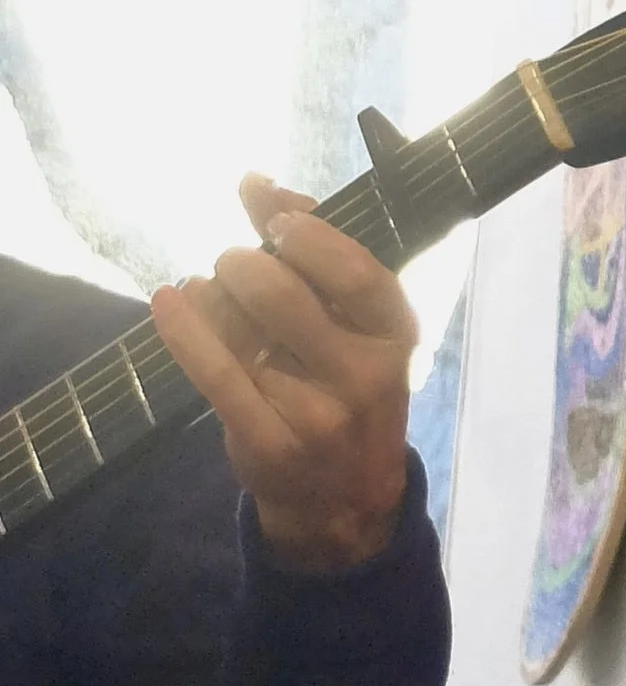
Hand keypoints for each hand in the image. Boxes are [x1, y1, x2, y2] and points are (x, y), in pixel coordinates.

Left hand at [152, 174, 416, 571]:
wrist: (344, 502)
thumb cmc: (345, 392)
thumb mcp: (354, 327)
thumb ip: (315, 252)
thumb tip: (258, 183)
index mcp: (396, 337)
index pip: (355, 271)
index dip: (306, 234)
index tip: (276, 220)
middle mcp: (366, 376)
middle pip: (282, 291)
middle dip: (242, 263)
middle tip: (235, 266)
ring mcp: (319, 414)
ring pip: (240, 326)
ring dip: (212, 295)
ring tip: (210, 296)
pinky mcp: (271, 442)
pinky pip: (213, 371)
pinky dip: (182, 327)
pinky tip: (168, 302)